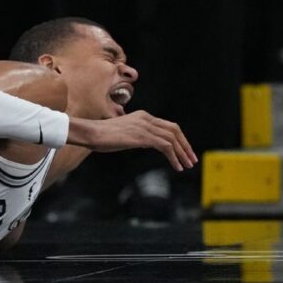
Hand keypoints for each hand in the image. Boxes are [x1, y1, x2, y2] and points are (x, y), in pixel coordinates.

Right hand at [68, 111, 196, 171]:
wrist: (91, 133)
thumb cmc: (101, 136)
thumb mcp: (122, 133)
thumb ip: (135, 135)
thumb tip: (142, 143)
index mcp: (142, 116)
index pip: (168, 126)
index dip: (179, 139)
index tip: (184, 151)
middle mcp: (146, 119)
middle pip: (174, 130)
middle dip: (185, 145)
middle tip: (191, 159)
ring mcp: (145, 127)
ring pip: (172, 139)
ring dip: (182, 154)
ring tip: (186, 166)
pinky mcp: (143, 136)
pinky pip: (165, 146)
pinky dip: (174, 157)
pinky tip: (177, 166)